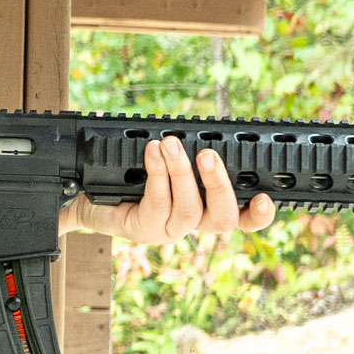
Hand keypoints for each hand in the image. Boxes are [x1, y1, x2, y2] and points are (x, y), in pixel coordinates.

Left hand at [60, 138, 276, 242]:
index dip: (258, 214)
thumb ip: (185, 149)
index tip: (264, 197)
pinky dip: (157, 174)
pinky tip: (152, 152)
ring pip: (189, 209)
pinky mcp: (144, 229)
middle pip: (223, 218)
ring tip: (171, 144)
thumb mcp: (165, 160)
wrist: (89, 195)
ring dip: (182, 172)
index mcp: (205, 208)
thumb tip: (194, 123)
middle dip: (219, 184)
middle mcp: (191, 224)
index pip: (241, 218)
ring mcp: (168, 231)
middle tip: (208, 154)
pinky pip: (157, 203)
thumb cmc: (132, 174)